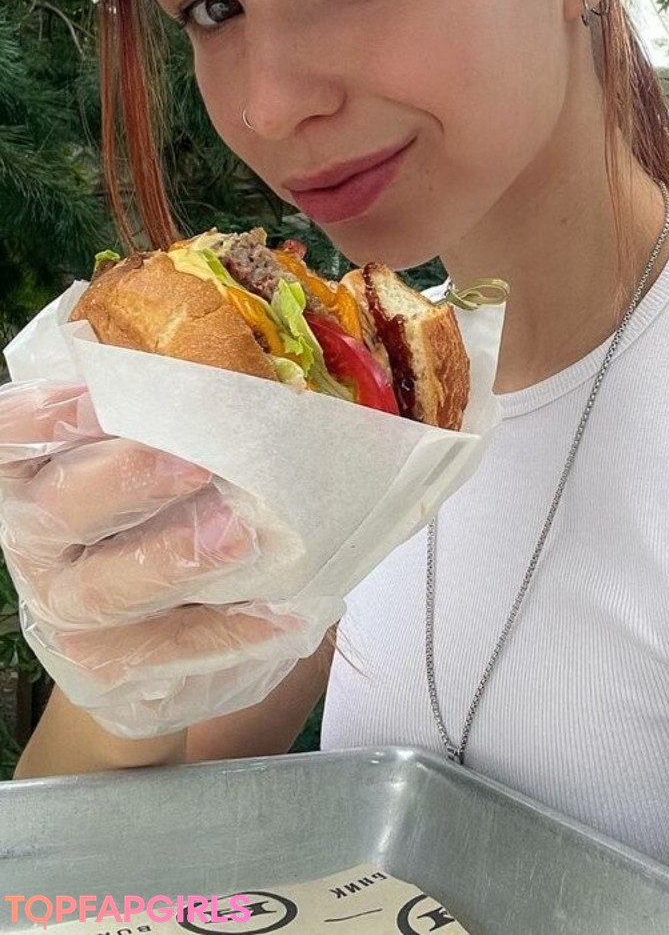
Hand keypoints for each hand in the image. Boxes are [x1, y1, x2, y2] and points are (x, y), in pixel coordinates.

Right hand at [0, 380, 327, 736]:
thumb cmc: (150, 510)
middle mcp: (34, 540)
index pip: (14, 436)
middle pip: (62, 508)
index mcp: (32, 472)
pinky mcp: (111, 665)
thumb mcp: (145, 452)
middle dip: (128, 481)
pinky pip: (174, 645)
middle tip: (195, 464)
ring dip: (178, 557)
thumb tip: (246, 358)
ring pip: (110, 587)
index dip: (49, 414)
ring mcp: (68, 609)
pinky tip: (287, 612)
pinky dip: (234, 628)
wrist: (146, 632)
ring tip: (240, 534)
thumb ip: (162, 414)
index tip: (104, 398)